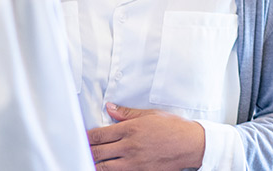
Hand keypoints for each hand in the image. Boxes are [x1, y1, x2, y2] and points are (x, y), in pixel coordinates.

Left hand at [88, 103, 204, 170]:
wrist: (192, 144)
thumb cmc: (174, 128)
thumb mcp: (151, 114)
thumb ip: (127, 113)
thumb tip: (109, 108)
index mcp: (131, 129)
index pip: (99, 135)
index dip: (86, 137)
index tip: (82, 138)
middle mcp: (130, 146)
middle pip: (97, 151)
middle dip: (86, 151)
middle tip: (81, 150)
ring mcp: (134, 162)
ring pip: (103, 167)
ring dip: (94, 164)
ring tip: (90, 160)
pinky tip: (106, 168)